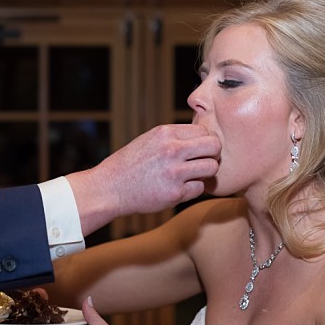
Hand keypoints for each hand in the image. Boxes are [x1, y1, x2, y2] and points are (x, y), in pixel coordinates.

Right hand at [66, 124, 219, 234]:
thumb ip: (174, 137)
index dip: (204, 141)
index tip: (198, 150)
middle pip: (214, 147)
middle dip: (212, 154)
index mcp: (165, 133)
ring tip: (192, 175)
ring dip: (205, 173)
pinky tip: (178, 188)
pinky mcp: (175, 194)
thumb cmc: (130, 164)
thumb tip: (204, 137)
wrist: (110, 188)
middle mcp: (171, 150)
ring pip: (211, 168)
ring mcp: (174, 172)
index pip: (204, 131)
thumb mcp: (149, 140)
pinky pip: (199, 188)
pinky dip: (192, 189)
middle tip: (203, 161)